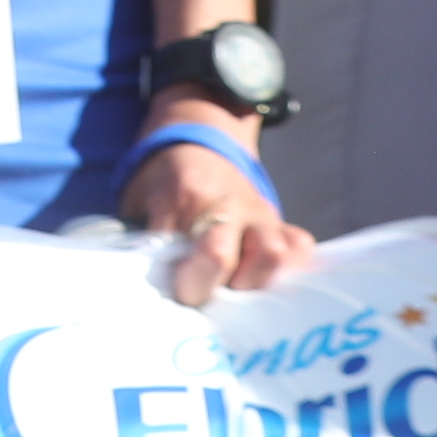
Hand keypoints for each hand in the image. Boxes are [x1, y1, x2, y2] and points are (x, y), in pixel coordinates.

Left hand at [118, 129, 315, 307]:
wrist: (196, 141)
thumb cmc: (161, 182)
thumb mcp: (137, 200)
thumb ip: (142, 239)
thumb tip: (145, 290)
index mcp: (180, 197)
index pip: (171, 249)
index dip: (169, 280)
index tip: (164, 293)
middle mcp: (224, 203)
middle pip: (217, 257)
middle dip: (202, 287)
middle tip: (193, 295)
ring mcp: (257, 212)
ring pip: (270, 254)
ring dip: (249, 282)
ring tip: (230, 289)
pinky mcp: (280, 220)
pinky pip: (298, 245)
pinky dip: (288, 268)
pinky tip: (262, 277)